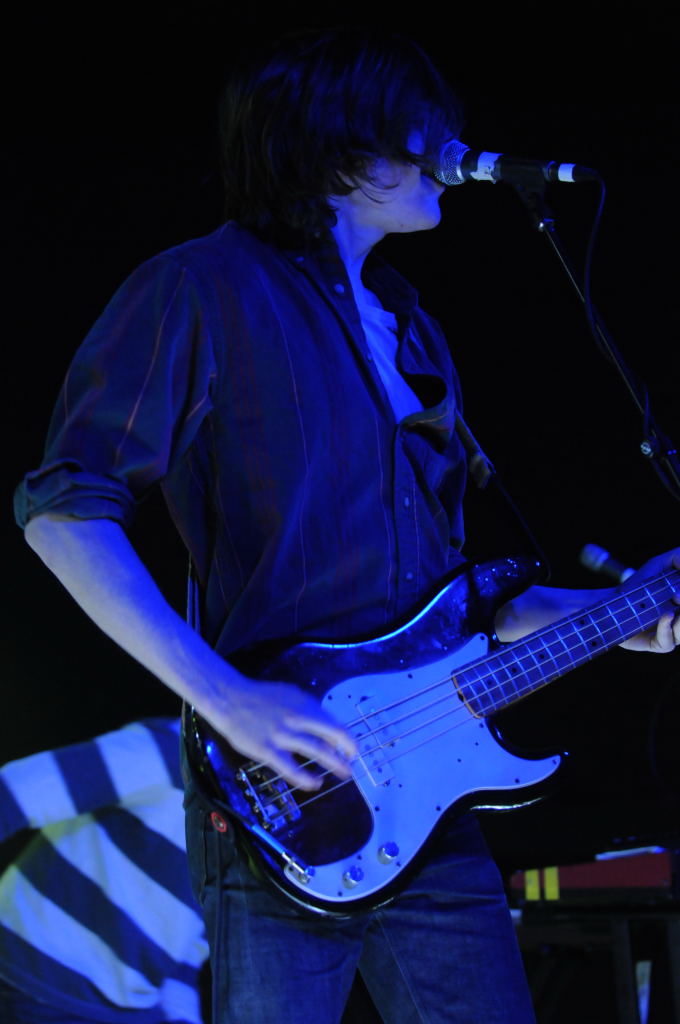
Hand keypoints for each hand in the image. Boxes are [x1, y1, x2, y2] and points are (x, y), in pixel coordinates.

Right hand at [202, 673, 357, 790]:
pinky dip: (306, 778)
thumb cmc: (261, 697)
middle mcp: (298, 717)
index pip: (333, 723)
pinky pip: (291, 768)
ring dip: (334, 764)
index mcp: (304, 704)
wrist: (230, 700)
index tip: (351, 749)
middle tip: (353, 763)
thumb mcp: (290, 694)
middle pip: (332, 735)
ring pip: (317, 750)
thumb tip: (326, 727)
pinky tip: (315, 783)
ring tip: (344, 774)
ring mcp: (283, 734)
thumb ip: (308, 709)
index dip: (346, 738)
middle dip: (347, 751)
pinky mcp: (268, 750)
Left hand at [619, 547, 679, 652]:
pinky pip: (668, 643)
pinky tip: (665, 616)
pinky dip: (667, 629)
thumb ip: (678, 558)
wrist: (613, 602)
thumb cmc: (640, 584)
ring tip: (672, 607)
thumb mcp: (658, 565)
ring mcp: (672, 635)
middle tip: (676, 596)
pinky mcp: (657, 644)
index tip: (677, 592)